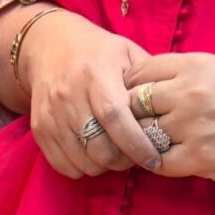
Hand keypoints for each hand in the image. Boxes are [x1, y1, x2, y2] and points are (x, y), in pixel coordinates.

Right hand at [21, 10, 164, 180]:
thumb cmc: (97, 52)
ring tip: (116, 154)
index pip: (115, 117)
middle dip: (123, 161)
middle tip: (135, 156)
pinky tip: (93, 155)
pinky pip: (63, 165)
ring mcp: (51, 113)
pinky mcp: (39, 128)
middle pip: (99, 147)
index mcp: (96, 74)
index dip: (136, 144)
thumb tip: (176, 108)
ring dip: (104, 166)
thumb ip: (150, 79)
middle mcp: (69, 94)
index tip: (154, 159)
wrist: (48, 46)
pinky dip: (82, 168)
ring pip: (83, 160)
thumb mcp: (127, 52)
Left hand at [123, 52, 214, 189]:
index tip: (136, 103)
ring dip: (145, 143)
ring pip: (142, 135)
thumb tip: (145, 87)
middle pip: (133, 104)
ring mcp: (194, 125)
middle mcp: (191, 91)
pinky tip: (171, 161)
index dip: (131, 90)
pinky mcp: (201, 158)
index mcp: (195, 65)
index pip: (139, 73)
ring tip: (154, 146)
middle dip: (132, 118)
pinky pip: (158, 163)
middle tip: (139, 129)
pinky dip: (158, 164)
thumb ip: (185, 76)